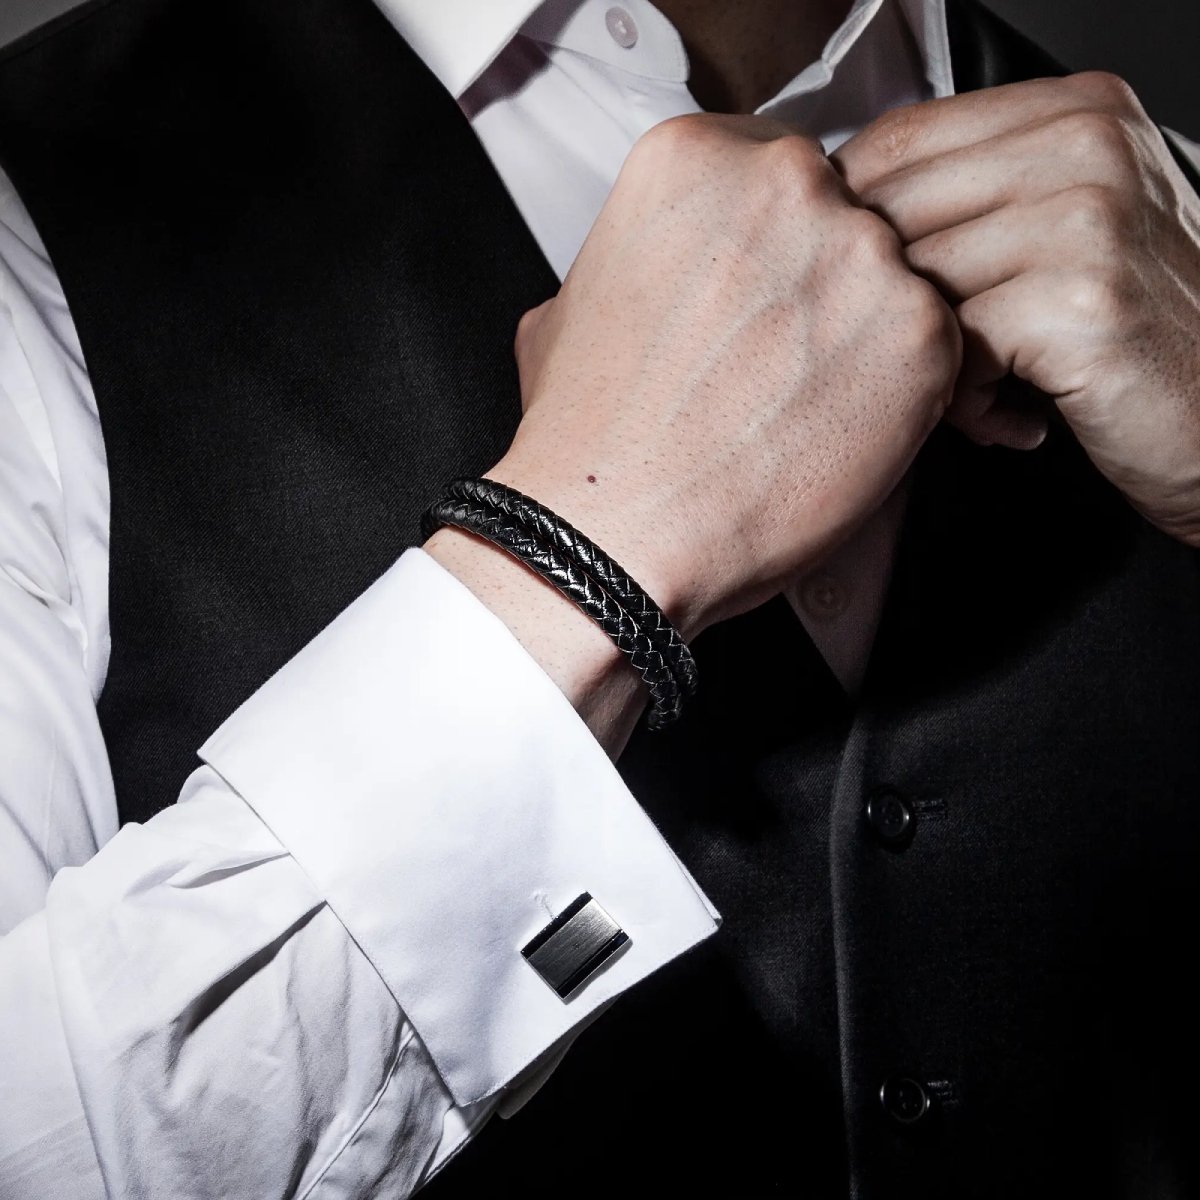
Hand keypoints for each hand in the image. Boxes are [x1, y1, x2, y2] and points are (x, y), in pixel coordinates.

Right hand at [491, 113, 959, 638]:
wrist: (619, 532)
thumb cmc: (591, 438)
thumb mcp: (571, 306)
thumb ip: (644, 256)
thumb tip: (666, 269)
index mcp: (692, 157)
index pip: (770, 174)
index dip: (766, 247)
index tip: (757, 291)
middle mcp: (784, 182)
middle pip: (837, 214)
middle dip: (815, 283)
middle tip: (774, 358)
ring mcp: (860, 252)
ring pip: (888, 280)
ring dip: (858, 336)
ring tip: (796, 406)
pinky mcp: (919, 331)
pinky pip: (929, 346)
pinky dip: (897, 392)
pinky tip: (831, 430)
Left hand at [834, 72, 1199, 546]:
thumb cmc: (1124, 335)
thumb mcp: (1052, 236)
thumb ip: (967, 198)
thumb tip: (833, 207)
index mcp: (1075, 110)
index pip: (897, 137)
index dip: (847, 222)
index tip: (847, 283)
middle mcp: (1087, 144)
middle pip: (892, 211)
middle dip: (875, 302)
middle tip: (914, 354)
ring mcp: (1089, 218)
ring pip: (913, 284)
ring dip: (918, 359)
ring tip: (972, 392)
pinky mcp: (1081, 300)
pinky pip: (948, 345)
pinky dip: (958, 400)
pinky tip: (1002, 416)